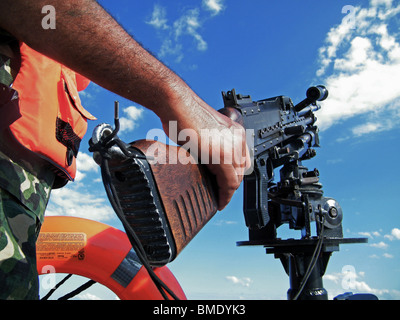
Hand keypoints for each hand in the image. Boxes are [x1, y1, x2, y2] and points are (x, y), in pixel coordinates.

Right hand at [160, 93, 250, 209]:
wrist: (177, 103)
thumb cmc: (184, 113)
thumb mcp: (204, 130)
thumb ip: (210, 145)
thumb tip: (205, 158)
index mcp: (235, 131)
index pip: (242, 159)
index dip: (236, 175)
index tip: (228, 185)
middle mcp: (237, 138)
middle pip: (241, 170)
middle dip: (232, 185)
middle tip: (223, 195)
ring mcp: (231, 147)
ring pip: (237, 178)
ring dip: (229, 192)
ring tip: (221, 200)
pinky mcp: (222, 155)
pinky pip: (229, 181)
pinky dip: (225, 194)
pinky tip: (220, 200)